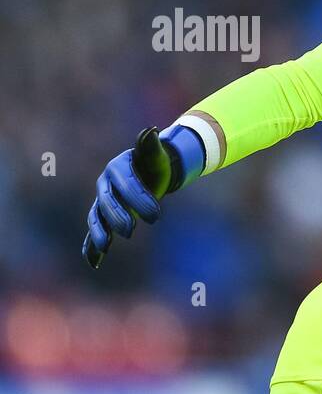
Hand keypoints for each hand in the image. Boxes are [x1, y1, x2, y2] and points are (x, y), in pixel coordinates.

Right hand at [82, 127, 172, 268]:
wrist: (149, 171)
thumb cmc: (155, 162)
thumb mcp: (156, 154)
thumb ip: (151, 145)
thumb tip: (151, 131)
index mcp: (117, 169)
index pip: (128, 185)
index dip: (140, 199)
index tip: (157, 215)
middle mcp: (105, 185)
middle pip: (108, 202)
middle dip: (118, 217)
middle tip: (132, 232)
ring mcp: (102, 201)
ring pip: (97, 217)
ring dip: (99, 232)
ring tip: (105, 247)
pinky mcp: (104, 215)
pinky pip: (96, 230)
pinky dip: (92, 246)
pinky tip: (93, 262)